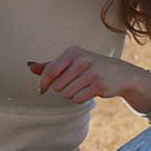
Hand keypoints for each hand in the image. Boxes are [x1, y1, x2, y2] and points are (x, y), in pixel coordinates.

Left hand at [28, 47, 150, 107]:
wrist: (120, 73)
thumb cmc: (89, 67)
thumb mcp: (70, 62)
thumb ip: (50, 65)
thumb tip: (30, 67)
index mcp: (72, 52)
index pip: (50, 70)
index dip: (43, 83)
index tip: (42, 89)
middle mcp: (82, 60)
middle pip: (57, 85)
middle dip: (62, 89)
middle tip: (73, 84)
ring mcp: (91, 72)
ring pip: (67, 93)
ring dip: (71, 94)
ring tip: (82, 86)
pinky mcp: (99, 85)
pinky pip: (78, 99)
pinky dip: (80, 98)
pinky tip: (89, 91)